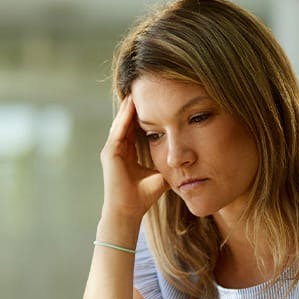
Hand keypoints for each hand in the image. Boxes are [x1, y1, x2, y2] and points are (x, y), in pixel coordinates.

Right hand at [100, 96, 168, 220]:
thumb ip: (169, 164)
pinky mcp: (109, 153)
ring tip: (137, 89)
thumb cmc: (143, 197)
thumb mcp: (161, 175)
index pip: (135, 128)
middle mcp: (118, 149)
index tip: (155, 100)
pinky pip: (118, 129)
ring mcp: (112, 150)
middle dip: (135, 105)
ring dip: (129, 106)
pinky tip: (132, 104)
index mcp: (128, 153)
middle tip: (144, 87)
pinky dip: (125, 116)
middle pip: (127, 121)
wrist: (128, 211)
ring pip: (121, 122)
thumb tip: (188, 159)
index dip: (144, 114)